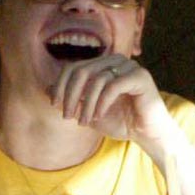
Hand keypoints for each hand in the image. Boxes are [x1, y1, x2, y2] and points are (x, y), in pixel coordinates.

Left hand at [50, 54, 172, 146]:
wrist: (148, 134)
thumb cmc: (120, 121)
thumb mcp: (89, 112)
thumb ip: (71, 100)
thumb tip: (46, 89)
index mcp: (103, 64)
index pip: (73, 66)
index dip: (60, 84)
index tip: (54, 104)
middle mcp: (116, 60)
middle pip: (82, 70)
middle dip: (70, 95)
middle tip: (67, 116)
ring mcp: (130, 66)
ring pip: (96, 79)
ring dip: (86, 104)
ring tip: (85, 122)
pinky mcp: (141, 76)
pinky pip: (113, 86)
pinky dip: (101, 103)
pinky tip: (99, 116)